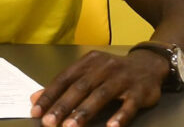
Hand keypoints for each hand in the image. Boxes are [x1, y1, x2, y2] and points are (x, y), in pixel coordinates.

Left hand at [30, 49, 168, 126]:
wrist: (148, 65)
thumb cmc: (112, 72)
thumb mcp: (88, 73)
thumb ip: (63, 86)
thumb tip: (35, 98)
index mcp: (88, 62)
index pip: (65, 78)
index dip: (50, 95)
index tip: (36, 110)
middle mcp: (104, 67)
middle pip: (81, 87)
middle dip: (64, 106)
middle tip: (50, 122)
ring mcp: (123, 78)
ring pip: (102, 95)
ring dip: (85, 112)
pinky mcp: (140, 91)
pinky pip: (129, 105)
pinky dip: (120, 116)